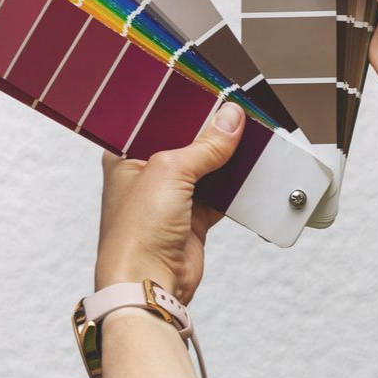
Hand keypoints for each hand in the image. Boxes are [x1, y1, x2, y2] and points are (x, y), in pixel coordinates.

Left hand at [95, 102, 244, 303]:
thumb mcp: (170, 171)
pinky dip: (236, 187)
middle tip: (237, 113)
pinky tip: (251, 172)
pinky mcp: (192, 219)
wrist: (148, 283)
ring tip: (250, 137)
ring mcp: (171, 199)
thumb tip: (230, 118)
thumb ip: (204, 145)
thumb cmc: (136, 232)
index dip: (185, 108)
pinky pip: (220, 195)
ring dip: (227, 159)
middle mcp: (147, 175)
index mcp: (126, 157)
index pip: (158, 121)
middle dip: (211, 133)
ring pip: (206, 169)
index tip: (212, 94)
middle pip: (186, 144)